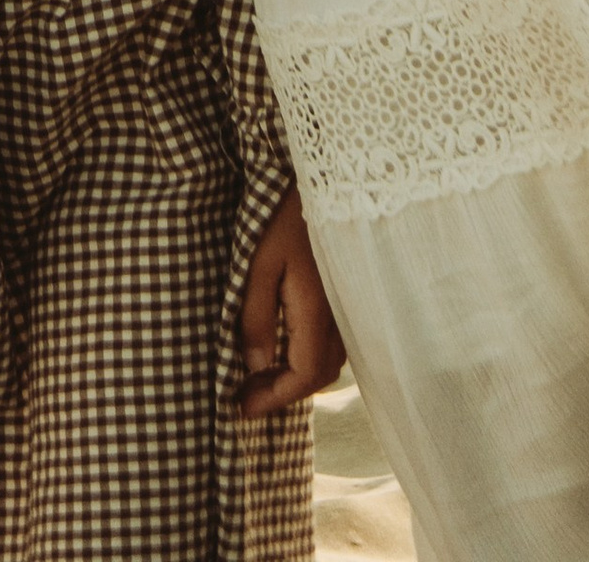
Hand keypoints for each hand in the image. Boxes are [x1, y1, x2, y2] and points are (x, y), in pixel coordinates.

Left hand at [239, 191, 344, 417]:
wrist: (324, 179)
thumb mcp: (258, 263)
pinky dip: (307, 355)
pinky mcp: (344, 293)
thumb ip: (257, 317)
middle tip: (246, 397)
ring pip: (328, 360)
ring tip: (259, 377)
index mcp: (318, 311)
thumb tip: (256, 367)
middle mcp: (340, 316)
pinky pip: (332, 341)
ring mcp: (346, 305)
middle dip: (283, 393)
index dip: (274, 399)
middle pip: (318, 375)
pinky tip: (283, 347)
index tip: (242, 409)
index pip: (304, 376)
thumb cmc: (283, 216)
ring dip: (296, 376)